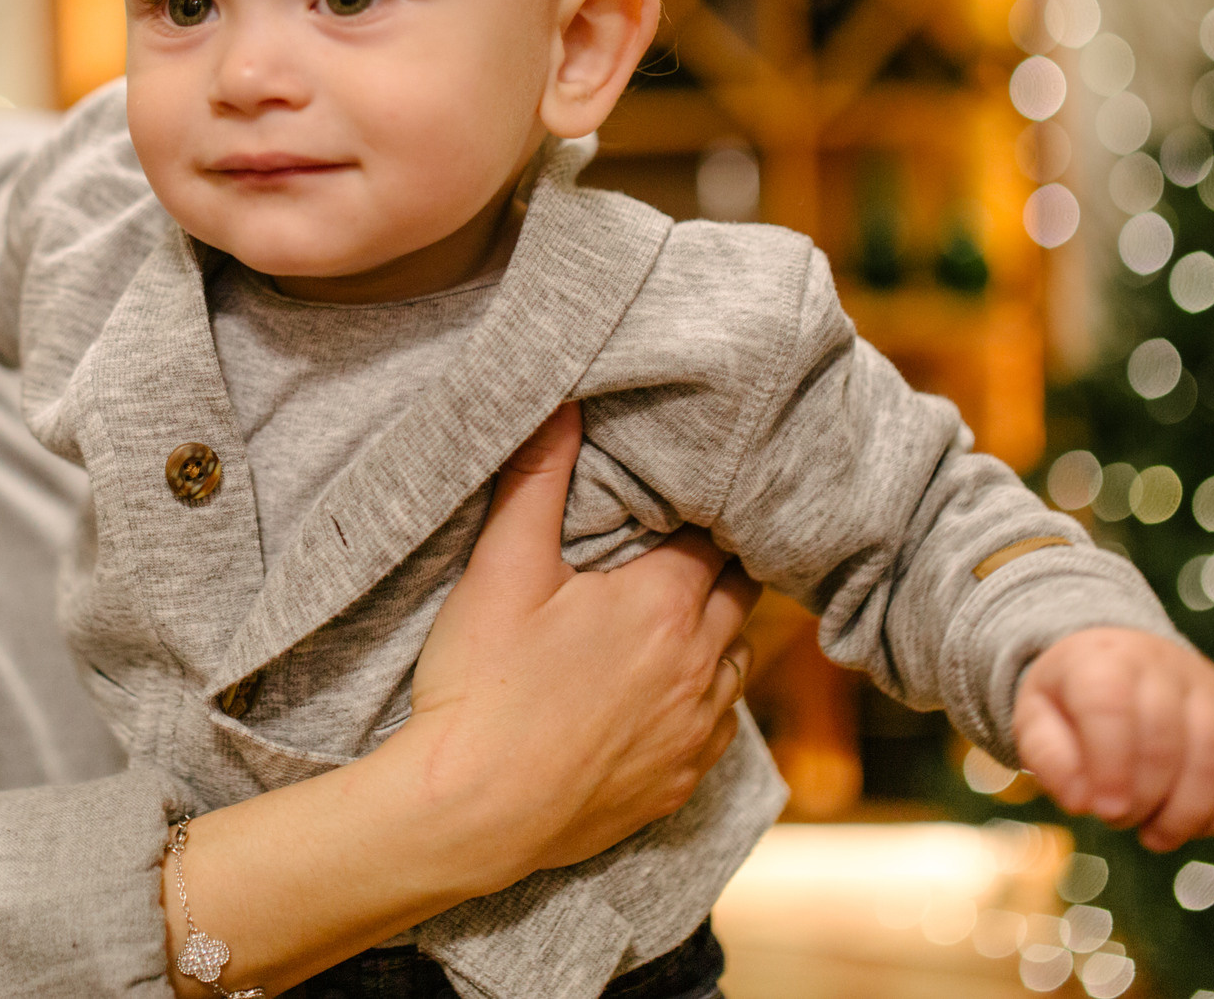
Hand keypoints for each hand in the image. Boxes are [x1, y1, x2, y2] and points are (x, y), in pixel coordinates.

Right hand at [162, 403, 759, 998]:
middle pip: (740, 593)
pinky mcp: (680, 782)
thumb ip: (537, 480)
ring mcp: (695, 729)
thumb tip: (563, 402)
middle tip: (689, 542)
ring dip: (717, 630)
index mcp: (664, 602)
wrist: (473, 811)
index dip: (701, 510)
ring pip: (737, 659)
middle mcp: (700, 664)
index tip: (685, 493)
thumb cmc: (482, 685)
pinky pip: (720, 725)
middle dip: (720, 564)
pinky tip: (670, 689)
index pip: (715, 535)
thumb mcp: (501, 569)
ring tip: (680, 612)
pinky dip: (706, 697)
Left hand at [1014, 627, 1213, 850]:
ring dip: (1187, 812)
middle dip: (1143, 797)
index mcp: (1103, 660)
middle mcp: (1164, 666)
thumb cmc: (1070, 701)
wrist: (1116, 662)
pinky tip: (1196, 828)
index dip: (1110, 766)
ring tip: (1154, 834)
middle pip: (1165, 739)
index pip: (1111, 707)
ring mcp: (1211, 689)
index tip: (1103, 811)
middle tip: (1118, 819)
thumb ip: (1048, 757)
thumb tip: (1081, 803)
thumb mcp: (1036, 718)